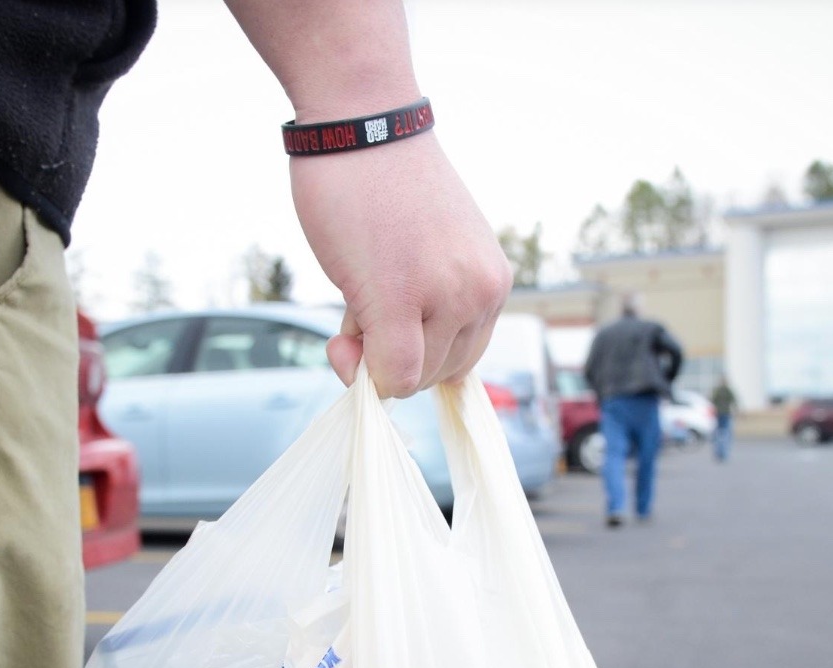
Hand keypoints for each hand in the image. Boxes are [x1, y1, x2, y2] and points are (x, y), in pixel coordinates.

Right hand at [290, 133, 509, 397]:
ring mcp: (450, 296)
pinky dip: (359, 369)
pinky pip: (391, 374)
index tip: (381, 322)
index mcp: (492, 281)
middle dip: (390, 354)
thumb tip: (385, 374)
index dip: (413, 356)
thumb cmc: (380, 186)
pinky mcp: (403, 299)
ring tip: (355, 294)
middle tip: (361, 299)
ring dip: (370, 355)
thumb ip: (424, 308)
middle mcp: (483, 291)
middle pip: (436, 375)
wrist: (361, 124)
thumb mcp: (426, 255)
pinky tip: (341, 336)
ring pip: (411, 379)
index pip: (459, 359)